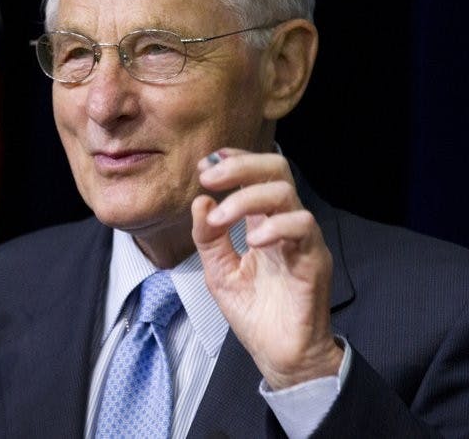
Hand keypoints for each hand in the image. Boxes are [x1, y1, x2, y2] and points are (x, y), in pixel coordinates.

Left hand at [191, 148, 341, 388]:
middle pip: (275, 170)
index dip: (233, 161)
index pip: (256, 174)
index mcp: (262, 222)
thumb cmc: (254, 312)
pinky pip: (302, 227)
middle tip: (209, 177)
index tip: (204, 166)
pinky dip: (275, 227)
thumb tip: (200, 200)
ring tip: (221, 218)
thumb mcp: (218, 271)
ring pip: (285, 193)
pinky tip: (253, 241)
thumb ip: (208, 238)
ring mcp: (302, 239)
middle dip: (239, 166)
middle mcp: (284, 224)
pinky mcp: (314, 259)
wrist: (279, 354)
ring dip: (246, 198)